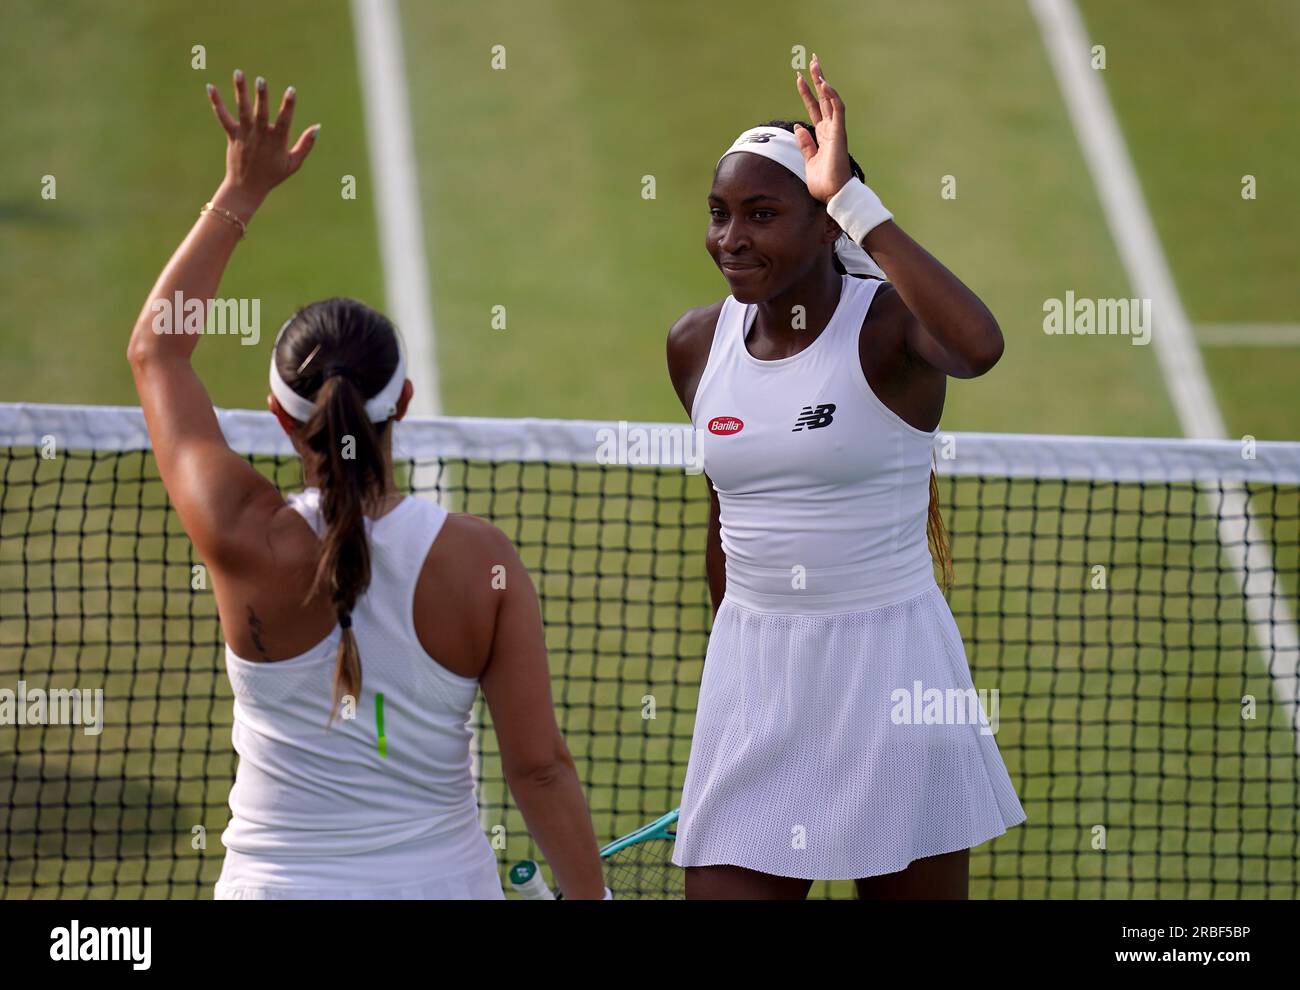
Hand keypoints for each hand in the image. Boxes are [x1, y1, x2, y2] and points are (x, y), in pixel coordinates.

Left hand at [206, 70, 318, 217]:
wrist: (247, 188)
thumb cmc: (273, 175)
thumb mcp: (294, 163)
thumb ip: (306, 145)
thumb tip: (318, 127)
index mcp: (277, 142)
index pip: (284, 121)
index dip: (288, 106)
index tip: (292, 90)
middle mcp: (260, 136)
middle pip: (261, 113)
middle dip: (262, 97)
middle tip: (261, 80)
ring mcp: (245, 135)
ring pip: (243, 110)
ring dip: (241, 91)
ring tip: (239, 72)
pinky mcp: (232, 136)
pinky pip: (223, 117)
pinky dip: (216, 103)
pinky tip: (210, 87)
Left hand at [793, 54, 851, 203]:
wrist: (833, 195)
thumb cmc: (823, 182)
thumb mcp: (808, 160)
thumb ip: (805, 144)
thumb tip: (798, 126)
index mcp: (823, 135)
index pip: (814, 108)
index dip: (807, 93)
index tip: (798, 78)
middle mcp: (830, 129)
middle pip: (823, 98)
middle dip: (817, 79)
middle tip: (812, 60)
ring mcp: (836, 130)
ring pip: (830, 99)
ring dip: (823, 82)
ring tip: (816, 65)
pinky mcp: (839, 134)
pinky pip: (837, 110)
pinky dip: (831, 96)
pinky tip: (824, 84)